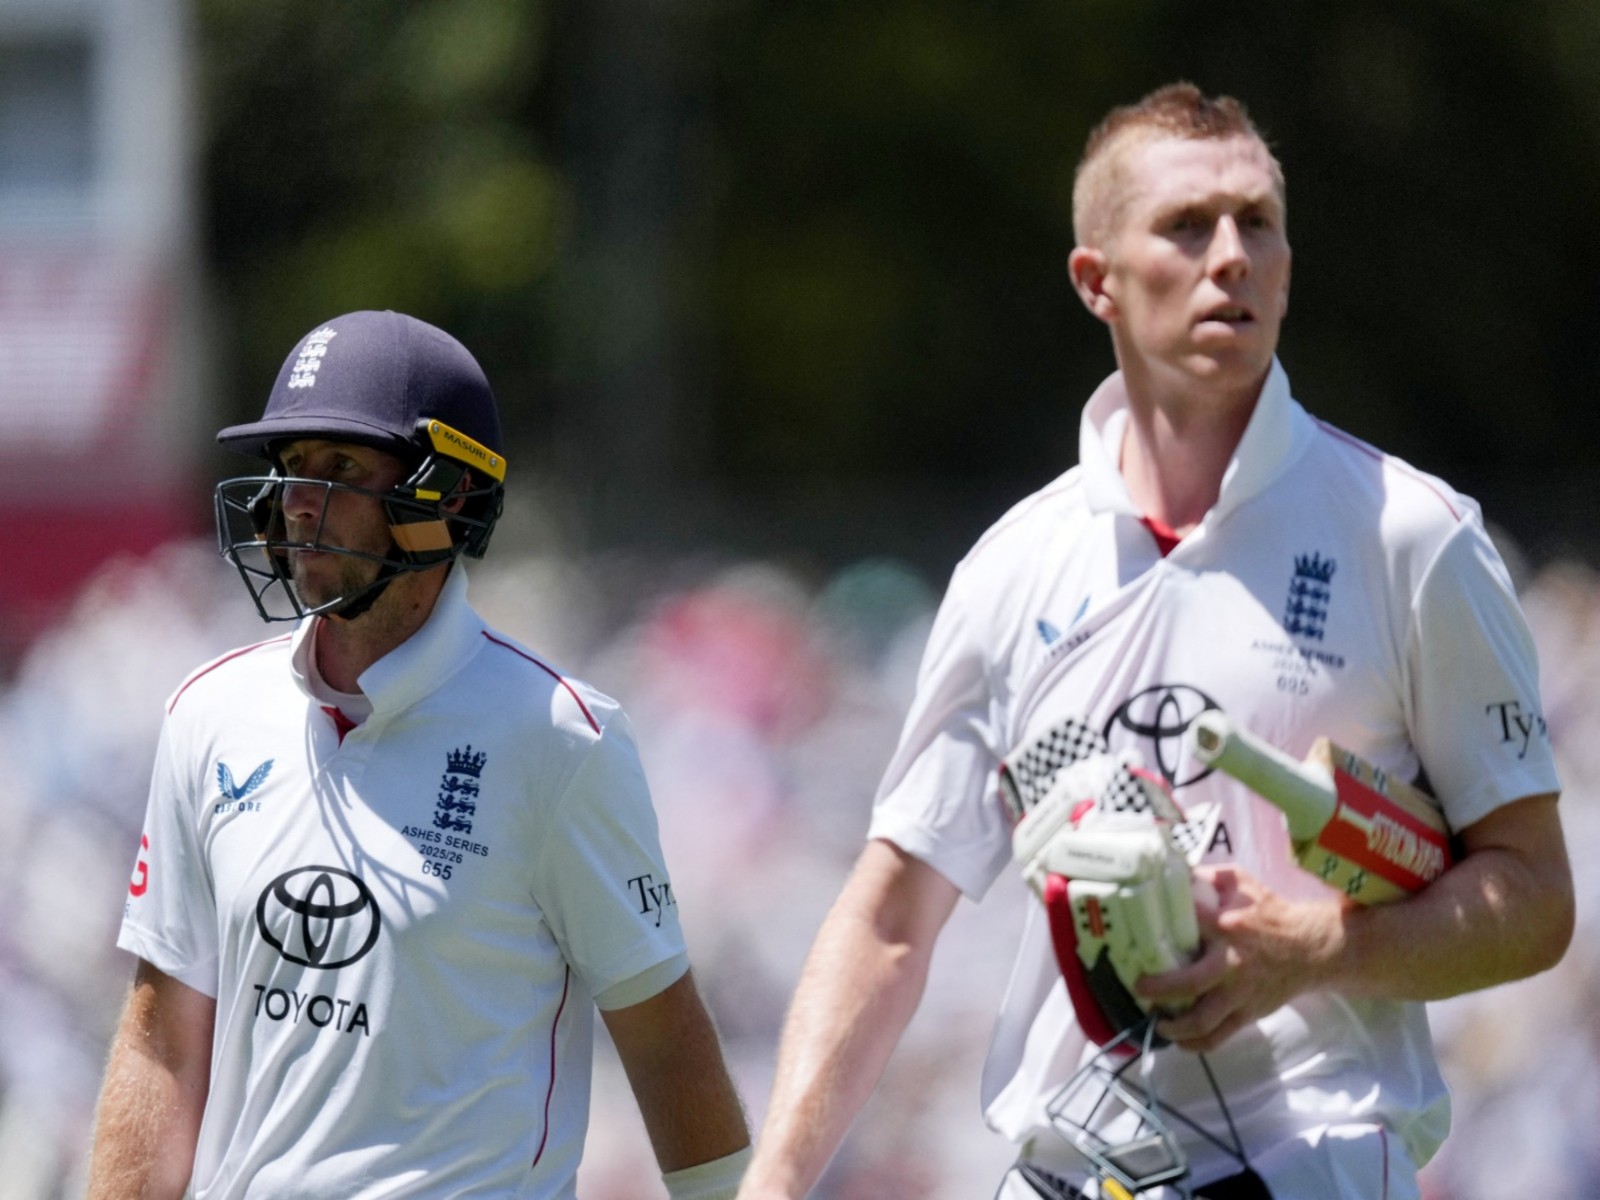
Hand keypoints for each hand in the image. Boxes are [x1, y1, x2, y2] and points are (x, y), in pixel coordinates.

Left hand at [1135, 865, 1342, 1051]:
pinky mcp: (1249, 1013)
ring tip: (1156, 1021)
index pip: (1190, 923)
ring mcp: (1240, 993)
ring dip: (1175, 1026)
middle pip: (1191, 983)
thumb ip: (1210, 877)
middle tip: (1139, 988)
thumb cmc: (1271, 913)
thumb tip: (1176, 872)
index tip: (1139, 933)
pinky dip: (1197, 1044)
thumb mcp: (1242, 883)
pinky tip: (1180, 1041)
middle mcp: (1232, 963)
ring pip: (1204, 1020)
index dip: (1163, 926)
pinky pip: (1220, 1035)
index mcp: (1228, 926)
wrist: (1311, 949)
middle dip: (1159, 989)